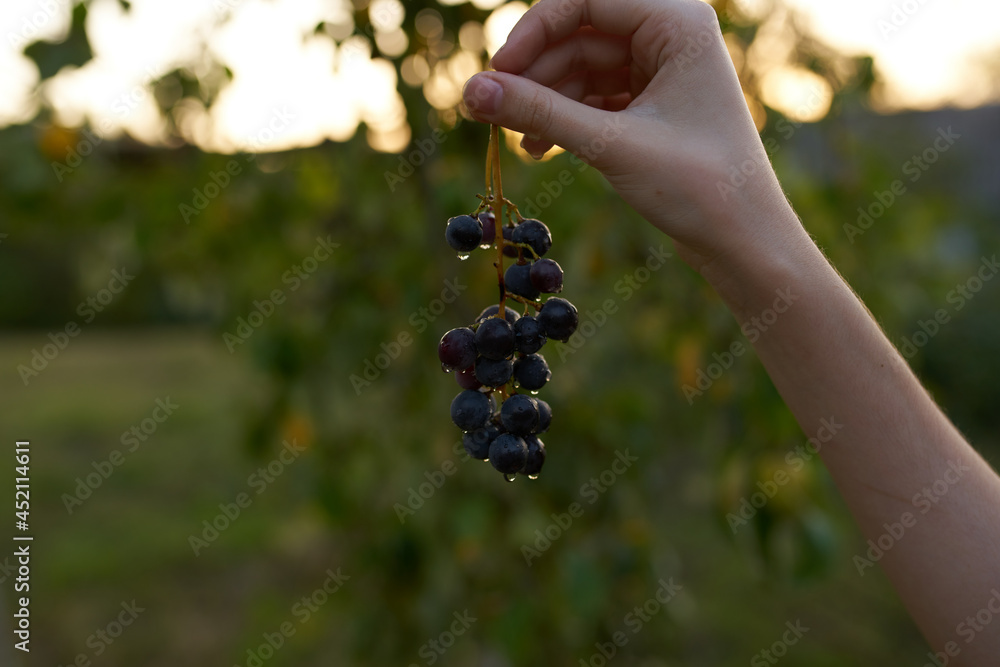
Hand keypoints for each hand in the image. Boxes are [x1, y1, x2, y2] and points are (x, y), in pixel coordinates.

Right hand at [462, 0, 799, 272]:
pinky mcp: (651, 106)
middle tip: (488, 111)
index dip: (533, 31)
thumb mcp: (610, 145)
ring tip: (512, 140)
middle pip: (578, 34)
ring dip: (544, 101)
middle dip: (533, 74)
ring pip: (581, 68)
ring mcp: (660, 72)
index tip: (496, 73)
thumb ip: (539, 112)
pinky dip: (564, 118)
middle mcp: (670, 36)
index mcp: (677, 22)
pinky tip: (537, 148)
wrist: (744, 241)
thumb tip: (471, 93)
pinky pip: (594, 97)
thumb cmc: (698, 187)